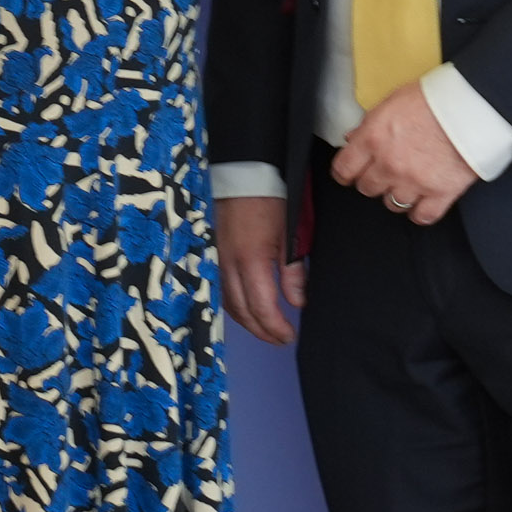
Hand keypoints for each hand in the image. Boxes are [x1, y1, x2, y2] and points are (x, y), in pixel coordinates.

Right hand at [216, 193, 299, 346]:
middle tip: (281, 339)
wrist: (243, 172)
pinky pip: (220, 289)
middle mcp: (228, 264)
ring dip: (247, 321)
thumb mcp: (292, 232)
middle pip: (241, 311)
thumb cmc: (271, 198)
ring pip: (227, 303)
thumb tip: (298, 302)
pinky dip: (234, 305)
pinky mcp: (212, 254)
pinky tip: (247, 308)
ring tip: (266, 328)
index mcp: (251, 259)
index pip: (261, 307)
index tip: (289, 336)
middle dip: (262, 330)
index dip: (275, 327)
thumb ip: (293, 271)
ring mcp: (217, 259)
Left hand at [330, 81, 479, 225]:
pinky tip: (422, 203)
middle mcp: (389, 164)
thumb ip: (370, 124)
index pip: (344, 169)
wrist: (474, 105)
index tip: (349, 173)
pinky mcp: (441, 193)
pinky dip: (420, 212)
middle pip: (367, 188)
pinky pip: (422, 216)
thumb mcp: (393, 101)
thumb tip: (352, 138)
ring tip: (406, 184)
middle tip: (384, 172)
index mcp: (373, 139)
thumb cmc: (435, 98)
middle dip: (373, 180)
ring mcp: (414, 182)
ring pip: (392, 204)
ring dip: (396, 195)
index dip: (345, 172)